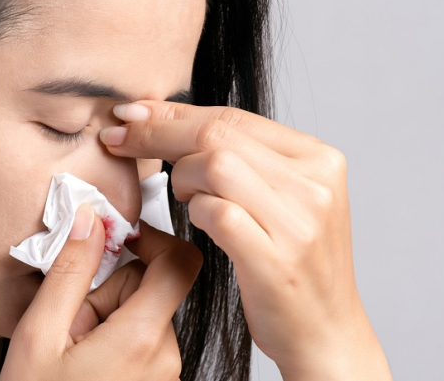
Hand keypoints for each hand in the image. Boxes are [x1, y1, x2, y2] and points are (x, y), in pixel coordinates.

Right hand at [0, 204, 202, 380]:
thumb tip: (91, 220)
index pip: (180, 264)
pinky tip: (87, 359)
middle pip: (152, 286)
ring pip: (145, 311)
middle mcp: (165, 356)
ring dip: (110, 315)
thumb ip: (70, 271)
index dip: (154, 239)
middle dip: (111, 289)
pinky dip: (116, 336)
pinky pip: (143, 336)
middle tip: (74, 321)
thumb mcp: (40, 335)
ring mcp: (164, 372)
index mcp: (142, 339)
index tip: (121, 239)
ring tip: (77, 346)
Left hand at [101, 101, 392, 379]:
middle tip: (118, 136)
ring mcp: (299, 221)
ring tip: (183, 195)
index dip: (175, 113)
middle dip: (157, 132)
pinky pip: (216, 212)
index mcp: (318, 159)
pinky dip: (195, 211)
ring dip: (181, 177)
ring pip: (215, 164)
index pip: (234, 117)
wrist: (326, 331)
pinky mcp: (276, 258)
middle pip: (219, 134)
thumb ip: (244, 159)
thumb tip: (170, 122)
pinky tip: (197, 219)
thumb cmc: (291, 262)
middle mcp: (315, 183)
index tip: (132, 112)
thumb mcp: (282, 198)